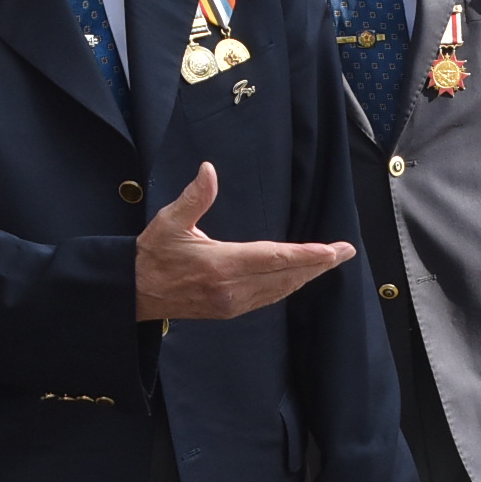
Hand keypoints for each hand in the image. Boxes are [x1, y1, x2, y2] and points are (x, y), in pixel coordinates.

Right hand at [136, 163, 356, 320]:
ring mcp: (233, 303)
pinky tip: (300, 277)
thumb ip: (194, 197)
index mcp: (221, 266)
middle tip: (346, 252)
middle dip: (319, 264)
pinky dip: (289, 286)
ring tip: (331, 262)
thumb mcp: (169, 222)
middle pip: (287, 276)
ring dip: (308, 276)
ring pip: (281, 289)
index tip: (333, 250)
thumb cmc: (152, 255)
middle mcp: (232, 289)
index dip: (308, 255)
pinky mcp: (230, 310)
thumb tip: (209, 171)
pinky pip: (269, 298)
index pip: (275, 258)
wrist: (134, 293)